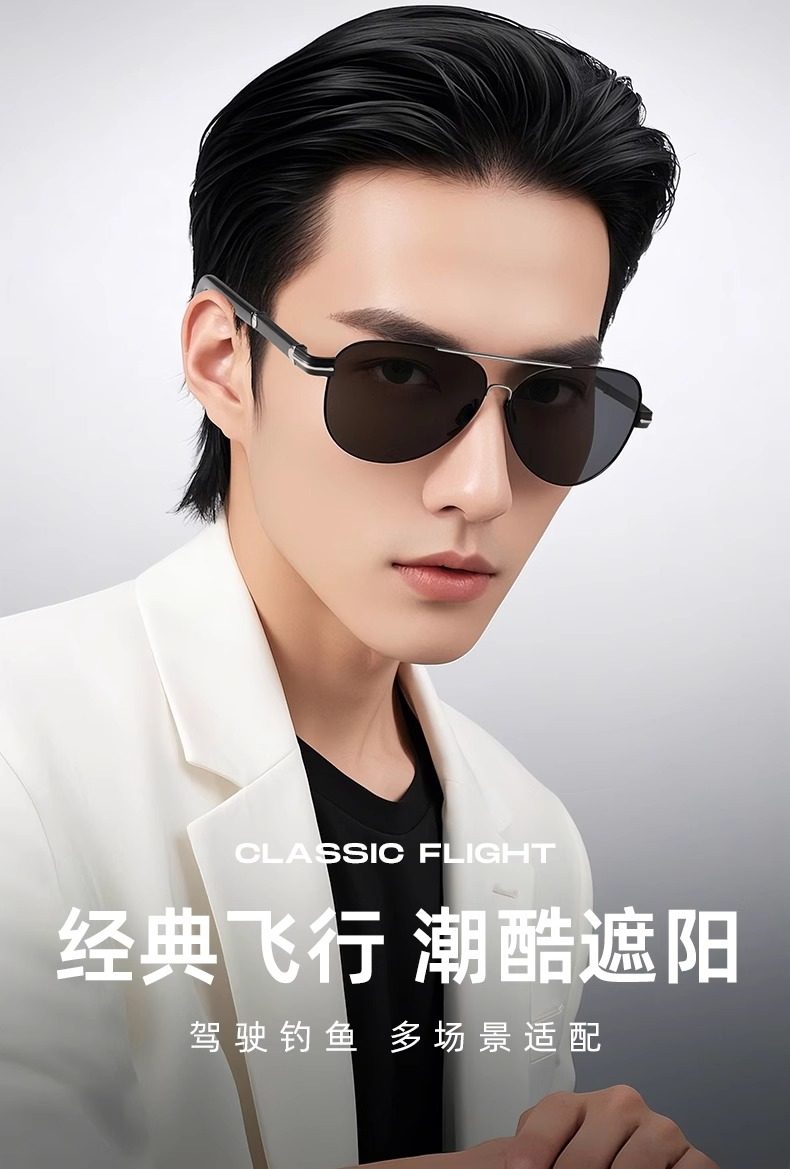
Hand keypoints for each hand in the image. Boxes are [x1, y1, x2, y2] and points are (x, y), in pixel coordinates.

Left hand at [502, 1086, 719, 1167]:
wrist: (611, 1163)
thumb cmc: (572, 1165)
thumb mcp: (538, 1157)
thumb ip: (510, 1156)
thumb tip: (465, 1166)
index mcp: (578, 1104)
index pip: (553, 1116)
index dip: (533, 1148)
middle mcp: (621, 1108)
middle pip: (588, 1154)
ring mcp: (661, 1132)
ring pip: (636, 1164)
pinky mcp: (695, 1160)